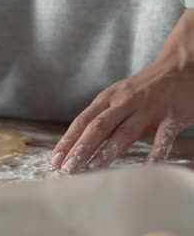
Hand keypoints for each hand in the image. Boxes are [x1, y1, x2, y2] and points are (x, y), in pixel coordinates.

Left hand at [51, 62, 193, 172]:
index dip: (67, 141)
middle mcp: (125, 102)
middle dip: (81, 148)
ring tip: (91, 169)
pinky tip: (146, 168)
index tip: (55, 160)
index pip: (82, 121)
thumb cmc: (144, 88)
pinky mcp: (172, 116)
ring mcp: (148, 109)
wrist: (183, 66)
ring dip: (106, 152)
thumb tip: (75, 144)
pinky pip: (162, 137)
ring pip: (124, 133)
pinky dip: (155, 153)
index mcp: (108, 98)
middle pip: (98, 127)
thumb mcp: (117, 96)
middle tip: (67, 168)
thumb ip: (100, 117)